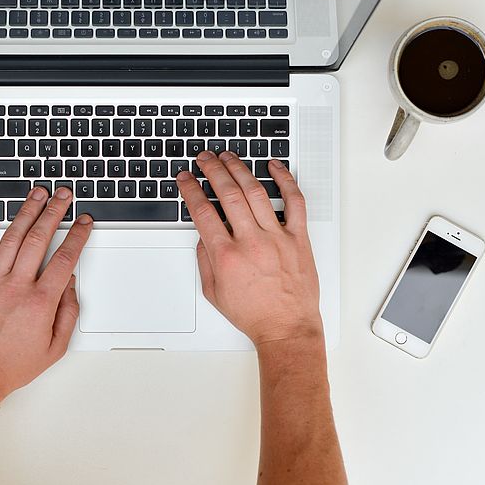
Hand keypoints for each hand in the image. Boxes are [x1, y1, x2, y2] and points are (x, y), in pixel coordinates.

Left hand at [0, 187, 92, 398]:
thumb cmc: (13, 363)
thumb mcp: (55, 347)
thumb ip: (68, 312)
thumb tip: (70, 284)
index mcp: (40, 302)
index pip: (65, 258)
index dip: (78, 236)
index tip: (84, 223)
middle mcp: (16, 286)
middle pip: (40, 239)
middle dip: (55, 212)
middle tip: (63, 196)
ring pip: (11, 237)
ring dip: (26, 211)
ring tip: (36, 194)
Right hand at [176, 151, 322, 347]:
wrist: (287, 328)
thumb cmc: (254, 314)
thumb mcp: (214, 292)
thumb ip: (205, 260)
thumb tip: (203, 235)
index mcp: (227, 256)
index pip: (203, 212)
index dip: (191, 190)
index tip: (186, 179)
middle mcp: (251, 242)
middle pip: (228, 194)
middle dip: (212, 170)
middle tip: (204, 158)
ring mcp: (277, 237)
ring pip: (256, 192)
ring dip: (239, 169)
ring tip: (229, 157)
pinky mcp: (298, 237)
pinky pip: (294, 202)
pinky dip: (285, 180)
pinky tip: (274, 166)